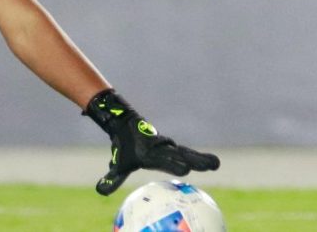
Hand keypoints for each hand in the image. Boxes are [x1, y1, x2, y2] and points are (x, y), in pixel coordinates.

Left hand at [84, 89, 219, 195]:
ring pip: (188, 152)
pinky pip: (188, 153)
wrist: (127, 124)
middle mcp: (163, 149)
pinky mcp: (173, 147)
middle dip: (197, 160)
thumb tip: (100, 191)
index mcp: (151, 153)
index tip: (185, 171)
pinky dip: (199, 157)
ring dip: (202, 158)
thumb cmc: (123, 148)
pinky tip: (212, 163)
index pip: (164, 160)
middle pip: (183, 154)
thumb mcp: (118, 165)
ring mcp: (169, 147)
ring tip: (216, 164)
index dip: (174, 165)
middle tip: (213, 166)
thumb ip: (113, 178)